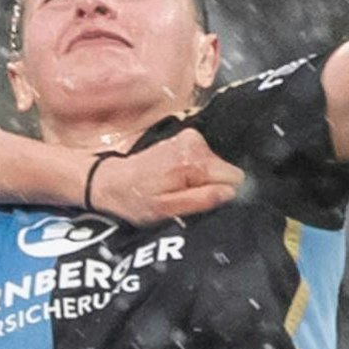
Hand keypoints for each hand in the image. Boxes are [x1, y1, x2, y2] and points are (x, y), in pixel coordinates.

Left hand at [88, 127, 241, 224]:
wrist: (113, 182)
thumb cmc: (138, 201)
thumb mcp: (170, 210)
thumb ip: (202, 199)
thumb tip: (231, 193)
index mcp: (193, 161)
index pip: (235, 177)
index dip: (225, 194)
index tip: (207, 202)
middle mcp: (195, 143)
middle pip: (226, 170)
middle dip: (213, 186)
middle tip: (187, 197)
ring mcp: (190, 138)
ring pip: (217, 165)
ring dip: (203, 180)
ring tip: (179, 189)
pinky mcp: (185, 139)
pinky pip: (206, 160)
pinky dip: (196, 172)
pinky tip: (177, 179)